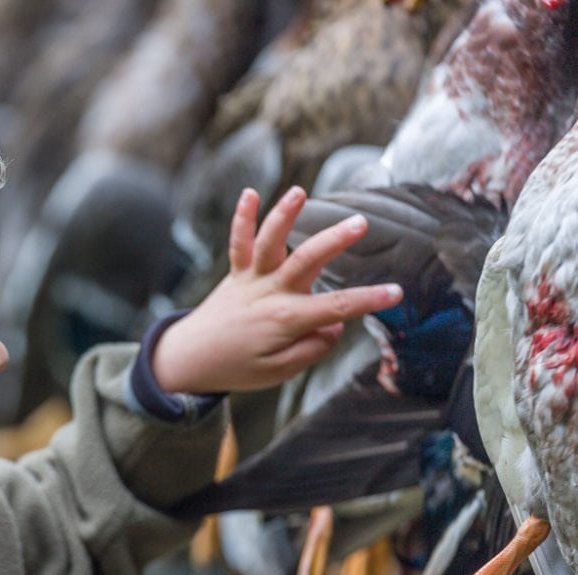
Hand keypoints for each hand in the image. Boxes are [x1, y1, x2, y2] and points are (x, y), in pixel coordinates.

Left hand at [152, 186, 402, 393]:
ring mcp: (250, 280)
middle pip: (306, 262)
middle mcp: (269, 294)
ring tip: (299, 192)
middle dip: (334, 241)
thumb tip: (333, 327)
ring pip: (269, 243)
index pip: (336, 307)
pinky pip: (238, 243)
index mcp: (286, 320)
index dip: (368, 299)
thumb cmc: (238, 368)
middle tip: (360, 223)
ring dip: (283, 215)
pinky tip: (250, 193)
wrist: (191, 359)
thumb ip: (311, 348)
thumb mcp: (280, 372)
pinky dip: (242, 218)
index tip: (396, 292)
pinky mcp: (236, 273)